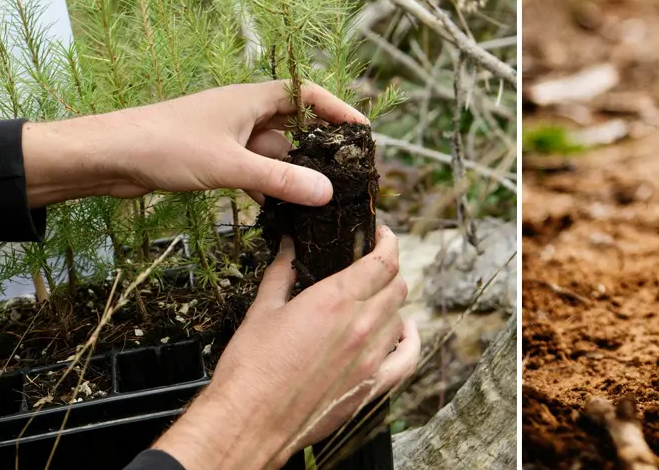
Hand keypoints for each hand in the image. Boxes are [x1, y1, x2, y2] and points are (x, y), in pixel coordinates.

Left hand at [22, 81, 367, 207]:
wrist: (108, 156)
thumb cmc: (165, 146)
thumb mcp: (230, 166)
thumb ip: (279, 180)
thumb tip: (328, 193)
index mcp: (251, 99)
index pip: (308, 95)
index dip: (338, 110)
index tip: (364, 131)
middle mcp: (242, 112)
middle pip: (294, 124)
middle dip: (320, 146)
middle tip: (347, 173)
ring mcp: (226, 134)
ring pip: (272, 150)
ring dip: (291, 170)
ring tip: (319, 197)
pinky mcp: (210, 156)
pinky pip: (251, 166)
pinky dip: (266, 183)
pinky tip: (277, 206)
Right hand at [153, 226, 419, 469]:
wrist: (248, 422)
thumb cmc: (250, 370)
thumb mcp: (262, 310)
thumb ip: (281, 272)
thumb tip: (289, 246)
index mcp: (335, 300)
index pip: (383, 260)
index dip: (387, 241)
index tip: (381, 235)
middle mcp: (361, 325)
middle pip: (397, 285)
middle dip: (388, 269)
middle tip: (372, 264)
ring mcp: (371, 358)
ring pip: (400, 316)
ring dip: (391, 303)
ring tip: (374, 298)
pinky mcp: (371, 387)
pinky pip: (408, 358)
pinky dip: (409, 340)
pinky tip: (403, 331)